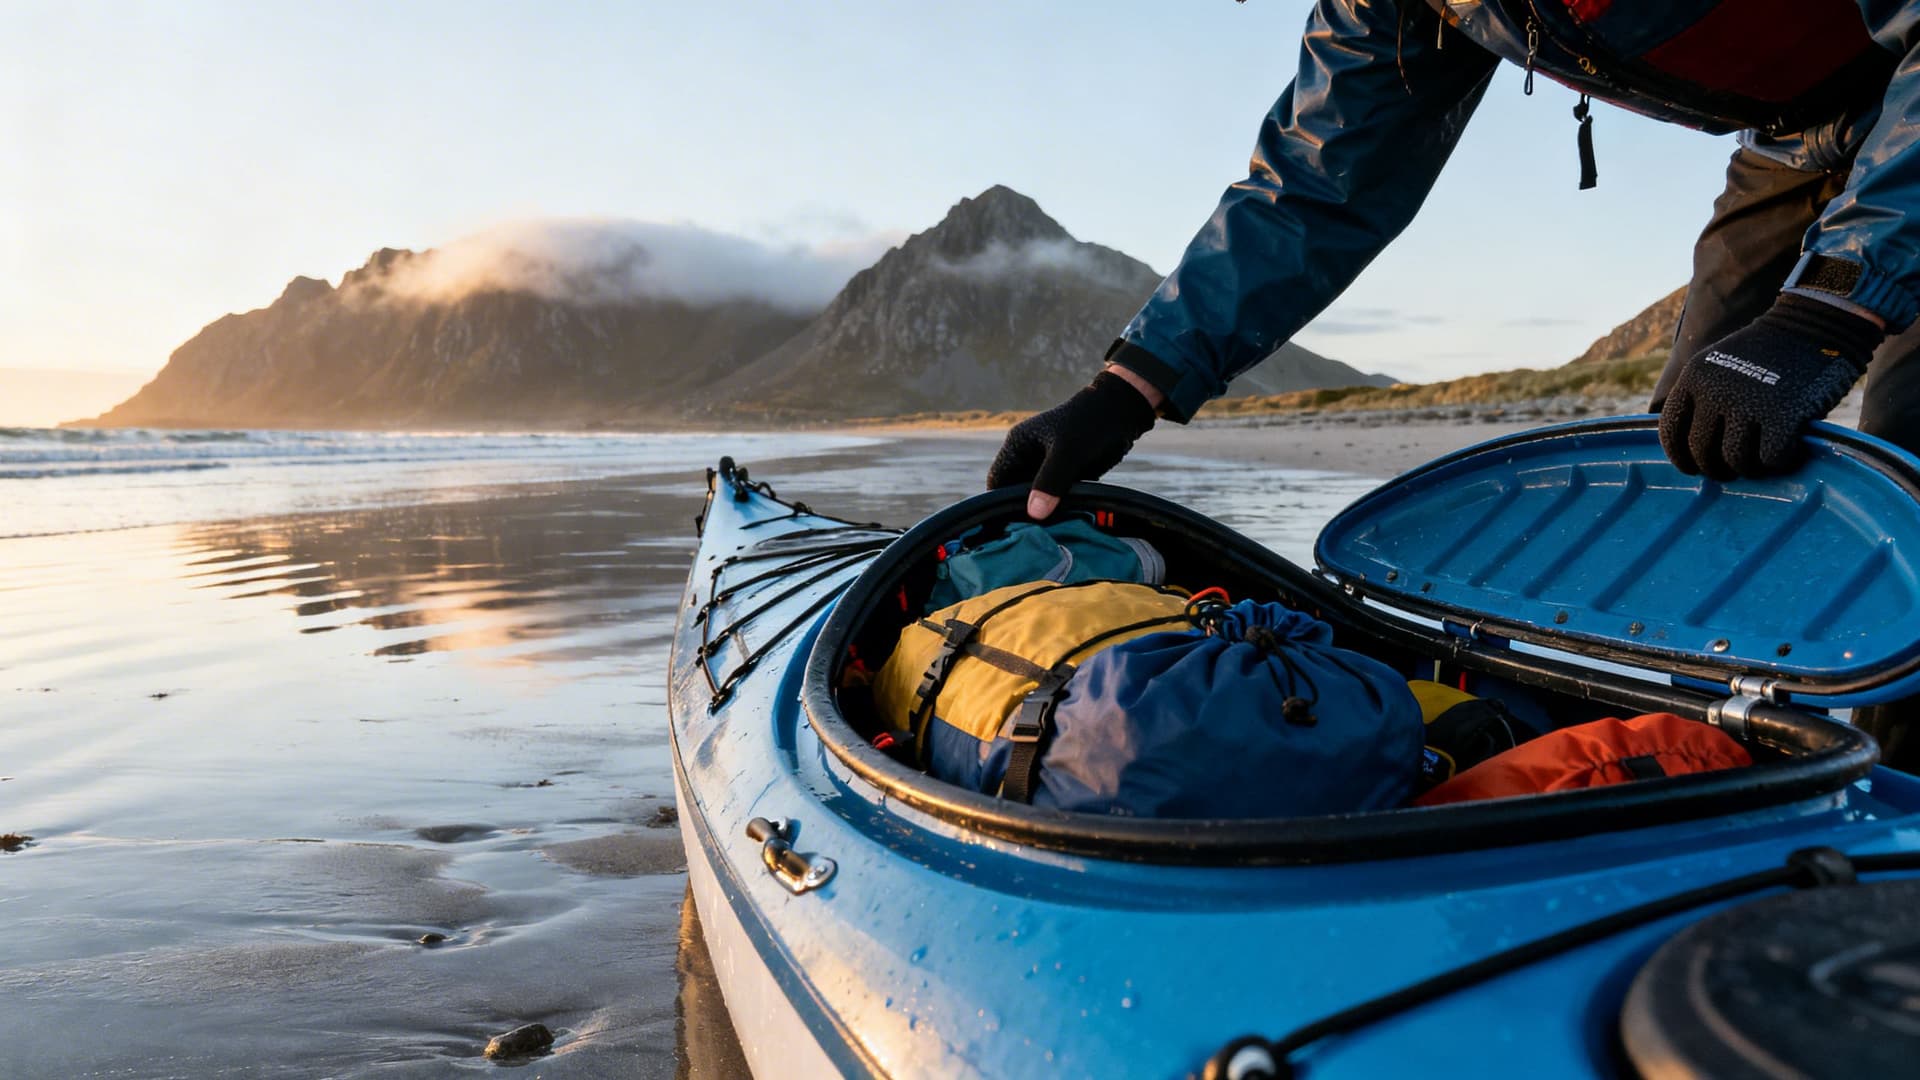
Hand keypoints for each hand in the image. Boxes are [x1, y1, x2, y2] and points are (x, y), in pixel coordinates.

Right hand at [986, 369, 1158, 518]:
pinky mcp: (1064, 474)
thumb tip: (1033, 514)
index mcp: (1018, 445)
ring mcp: (1046, 465)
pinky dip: (1059, 507)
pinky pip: (1055, 496)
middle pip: (1015, 491)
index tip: (1014, 523)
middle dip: (1025, 509)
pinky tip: (1066, 519)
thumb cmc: (1090, 426)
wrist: (1121, 413)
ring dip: (1044, 510)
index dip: (1002, 502)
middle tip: (1036, 530)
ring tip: (1052, 527)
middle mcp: (1027, 456)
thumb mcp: (1068, 454)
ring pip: (1037, 497)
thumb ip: (1049, 482)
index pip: (998, 481)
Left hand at [1658, 294, 1880, 479]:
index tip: (1693, 467)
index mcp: (1693, 378)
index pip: (1671, 431)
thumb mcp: (1720, 367)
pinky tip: (1785, 454)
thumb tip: (1695, 452)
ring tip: (1758, 462)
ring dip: (1748, 468)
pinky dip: (1777, 463)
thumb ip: (1704, 400)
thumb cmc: (1768, 354)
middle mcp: (1715, 392)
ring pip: (1735, 460)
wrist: (1815, 325)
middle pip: (1702, 452)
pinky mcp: (1783, 415)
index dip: (1680, 457)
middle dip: (1716, 469)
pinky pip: (1770, 459)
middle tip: (1731, 471)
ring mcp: (1748, 403)